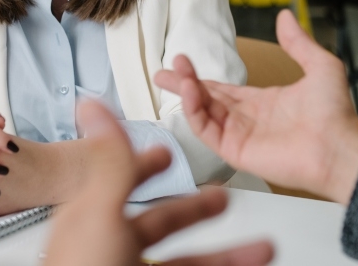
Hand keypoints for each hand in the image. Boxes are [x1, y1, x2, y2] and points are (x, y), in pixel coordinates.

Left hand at [41, 101, 274, 265]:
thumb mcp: (99, 214)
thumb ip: (110, 162)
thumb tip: (95, 108)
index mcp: (92, 224)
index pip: (117, 182)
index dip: (141, 165)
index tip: (164, 154)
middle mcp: (111, 255)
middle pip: (160, 226)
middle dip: (196, 211)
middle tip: (224, 199)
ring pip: (187, 265)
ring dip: (228, 256)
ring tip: (264, 250)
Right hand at [154, 9, 357, 204]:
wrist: (339, 147)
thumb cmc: (336, 114)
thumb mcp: (319, 66)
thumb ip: (298, 42)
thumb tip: (285, 16)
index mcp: (262, 102)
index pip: (223, 89)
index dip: (201, 76)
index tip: (182, 62)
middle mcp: (247, 119)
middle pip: (206, 99)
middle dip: (183, 84)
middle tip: (162, 72)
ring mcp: (239, 136)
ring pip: (203, 112)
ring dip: (188, 91)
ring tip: (176, 71)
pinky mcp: (235, 151)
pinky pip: (207, 130)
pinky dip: (194, 110)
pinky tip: (191, 90)